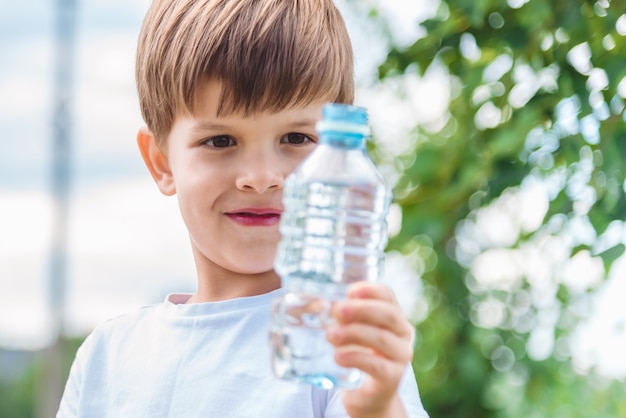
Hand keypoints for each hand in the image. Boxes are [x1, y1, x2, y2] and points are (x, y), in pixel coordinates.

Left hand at [326, 282, 414, 417]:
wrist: (367, 395)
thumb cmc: (357, 355)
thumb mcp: (350, 332)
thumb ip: (337, 318)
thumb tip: (314, 305)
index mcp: (393, 317)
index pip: (387, 295)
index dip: (371, 290)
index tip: (350, 291)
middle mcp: (402, 334)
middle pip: (388, 314)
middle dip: (361, 310)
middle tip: (337, 311)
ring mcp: (400, 357)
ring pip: (382, 339)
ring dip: (355, 333)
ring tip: (331, 335)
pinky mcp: (392, 379)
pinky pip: (377, 365)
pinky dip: (356, 358)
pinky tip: (338, 357)